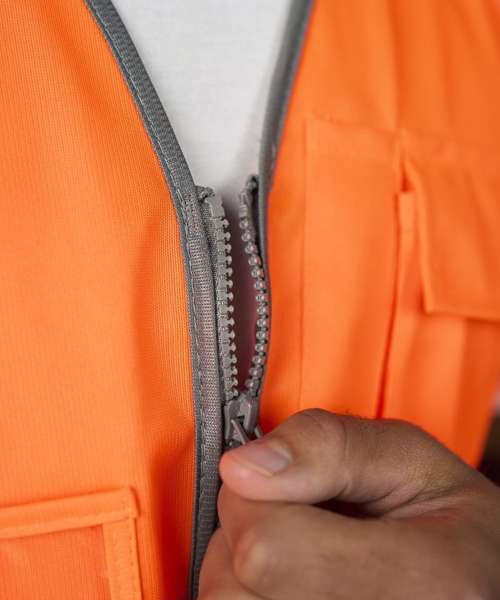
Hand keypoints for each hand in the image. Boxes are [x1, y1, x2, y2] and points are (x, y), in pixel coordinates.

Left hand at [199, 409, 499, 598]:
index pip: (265, 547)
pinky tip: (295, 577)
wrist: (482, 576)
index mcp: (417, 584)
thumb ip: (327, 445)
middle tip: (298, 517)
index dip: (256, 498)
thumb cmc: (453, 522)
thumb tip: (242, 464)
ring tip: (301, 551)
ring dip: (245, 568)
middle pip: (233, 586)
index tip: (281, 480)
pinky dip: (255, 590)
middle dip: (249, 533)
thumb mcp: (409, 457)